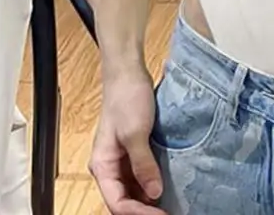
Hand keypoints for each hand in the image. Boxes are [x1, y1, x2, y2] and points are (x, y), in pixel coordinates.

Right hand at [90, 68, 165, 214]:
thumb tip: (154, 193)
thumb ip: (143, 164)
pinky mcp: (134, 150)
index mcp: (102, 166)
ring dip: (149, 199)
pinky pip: (142, 175)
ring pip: (134, 189)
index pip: (117, 202)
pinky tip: (167, 186)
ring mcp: (122, 159)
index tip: (161, 214)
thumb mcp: (135, 133)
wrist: (129, 73)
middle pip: (124, 199)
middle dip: (144, 209)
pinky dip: (153, 183)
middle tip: (168, 212)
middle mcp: (110, 166)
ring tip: (170, 204)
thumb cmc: (126, 99)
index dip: (138, 213)